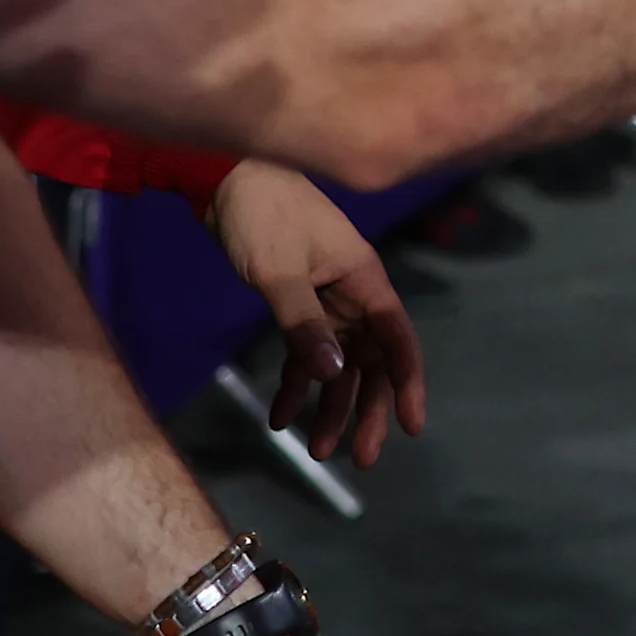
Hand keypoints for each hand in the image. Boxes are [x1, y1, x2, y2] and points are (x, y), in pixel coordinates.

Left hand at [206, 162, 425, 466]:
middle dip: (366, 410)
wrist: (226, 177)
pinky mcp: (296, 303)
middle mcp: (352, 295)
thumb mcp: (279, 271)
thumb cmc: (262, 213)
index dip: (407, 384)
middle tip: (357, 458)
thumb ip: (302, 324)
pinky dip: (295, 384)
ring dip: (330, 405)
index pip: (397, 340)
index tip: (410, 427)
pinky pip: (304, 353)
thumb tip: (330, 374)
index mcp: (363, 281)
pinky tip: (279, 415)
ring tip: (317, 449)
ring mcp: (325, 300)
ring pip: (339, 364)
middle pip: (371, 362)